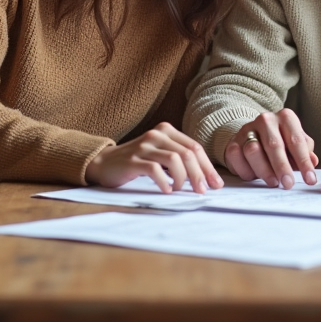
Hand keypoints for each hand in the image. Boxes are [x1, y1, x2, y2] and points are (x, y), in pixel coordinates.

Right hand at [85, 122, 222, 193]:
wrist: (104, 163)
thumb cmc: (137, 162)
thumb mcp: (160, 154)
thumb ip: (180, 159)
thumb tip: (207, 179)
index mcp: (166, 130)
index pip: (195, 147)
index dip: (207, 167)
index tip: (216, 184)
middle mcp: (157, 135)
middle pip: (188, 153)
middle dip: (199, 174)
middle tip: (202, 191)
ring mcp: (144, 146)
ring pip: (175, 160)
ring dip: (182, 179)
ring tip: (179, 190)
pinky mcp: (133, 160)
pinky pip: (155, 170)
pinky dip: (164, 182)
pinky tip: (167, 190)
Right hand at [225, 110, 318, 188]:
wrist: (252, 135)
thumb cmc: (280, 141)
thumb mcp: (295, 143)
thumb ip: (305, 151)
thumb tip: (313, 161)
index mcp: (285, 117)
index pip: (296, 141)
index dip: (304, 162)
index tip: (310, 179)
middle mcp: (266, 120)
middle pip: (274, 145)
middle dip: (282, 167)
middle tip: (288, 184)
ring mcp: (247, 130)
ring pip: (253, 150)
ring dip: (264, 170)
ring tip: (273, 182)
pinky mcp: (233, 142)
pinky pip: (237, 157)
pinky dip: (246, 170)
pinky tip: (254, 177)